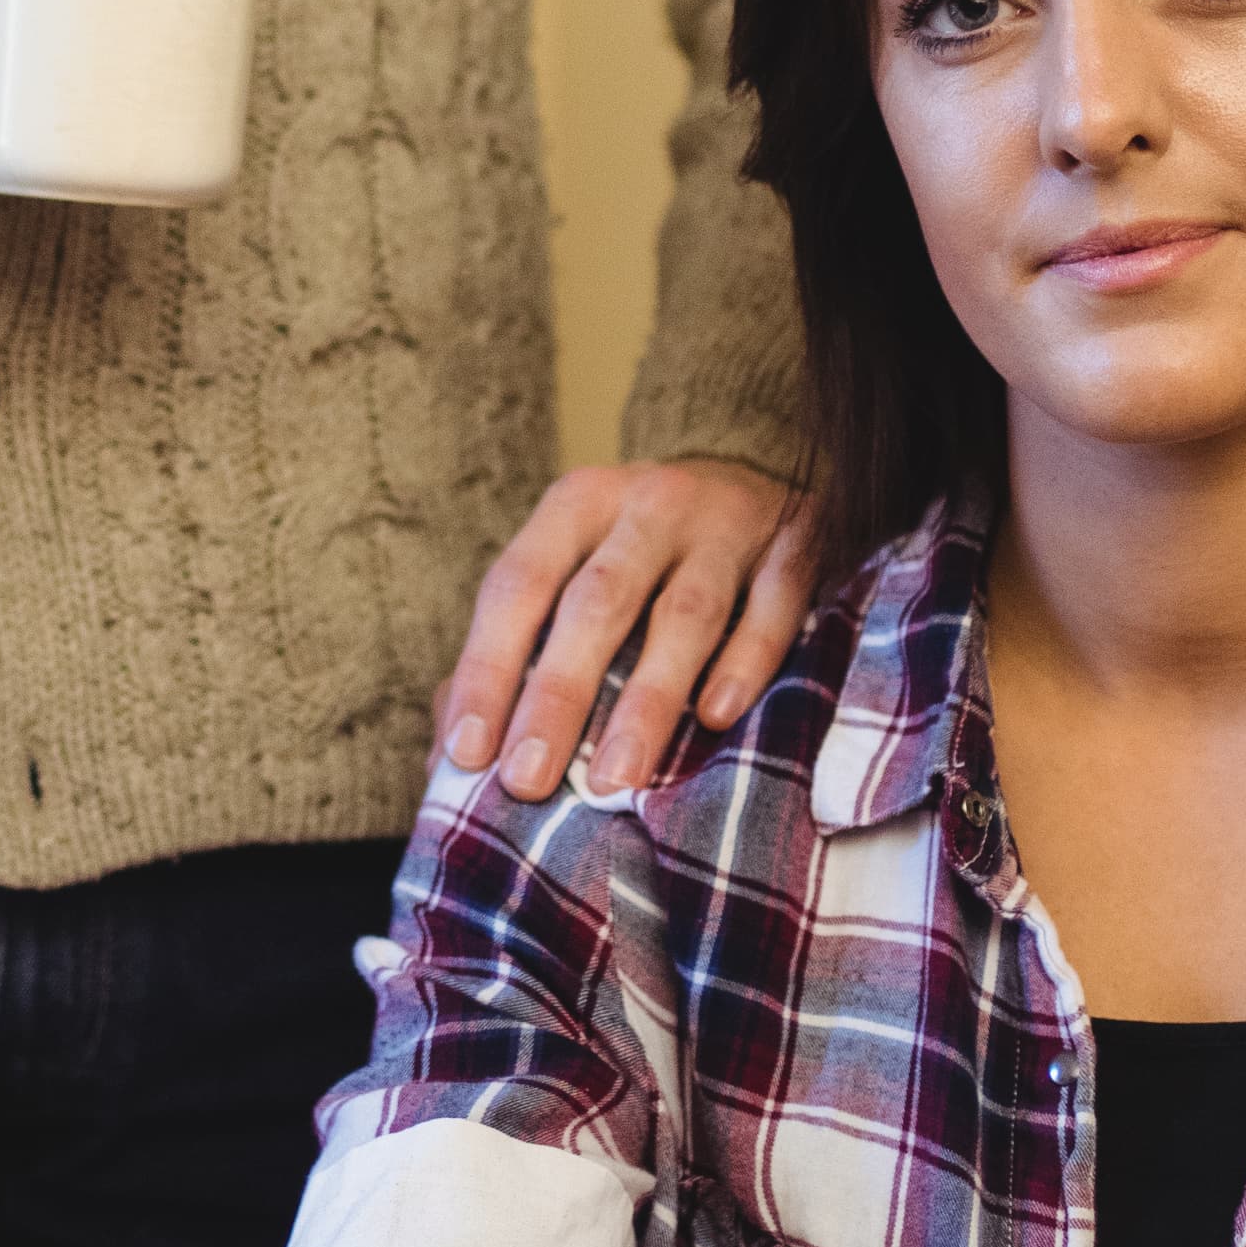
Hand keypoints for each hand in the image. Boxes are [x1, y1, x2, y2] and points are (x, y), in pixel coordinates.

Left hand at [438, 460, 815, 799]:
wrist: (758, 468)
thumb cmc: (642, 552)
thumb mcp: (572, 569)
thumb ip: (513, 651)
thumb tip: (448, 754)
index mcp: (577, 505)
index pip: (518, 584)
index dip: (488, 667)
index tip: (468, 752)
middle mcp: (648, 504)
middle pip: (597, 601)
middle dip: (558, 693)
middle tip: (528, 779)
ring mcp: (727, 522)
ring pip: (686, 612)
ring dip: (648, 698)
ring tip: (617, 776)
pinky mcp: (797, 544)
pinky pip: (773, 607)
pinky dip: (744, 663)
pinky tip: (715, 718)